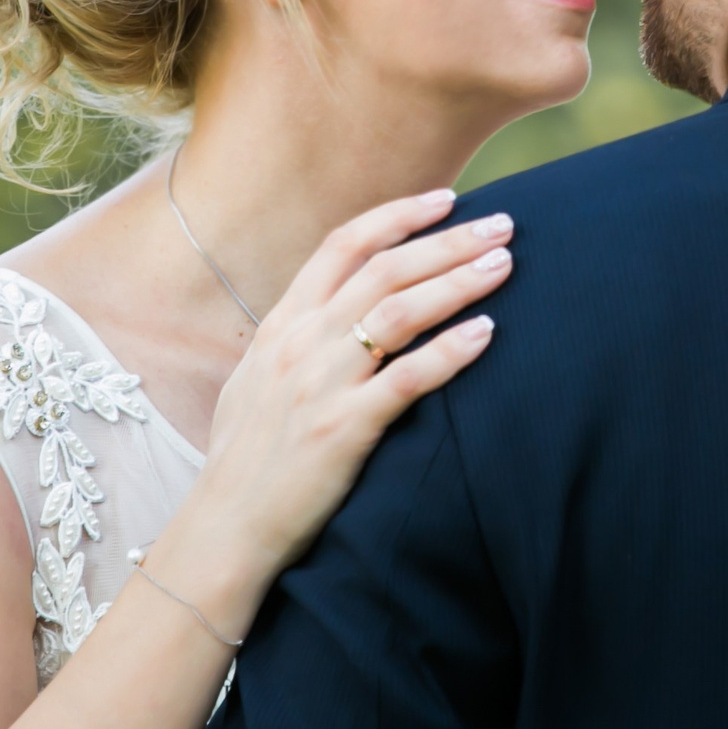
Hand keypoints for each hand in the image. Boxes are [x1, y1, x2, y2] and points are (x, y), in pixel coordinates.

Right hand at [153, 189, 510, 627]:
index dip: (398, 216)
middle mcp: (300, 343)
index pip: (343, 245)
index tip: (447, 199)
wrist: (223, 529)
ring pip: (400, 311)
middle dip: (447, 240)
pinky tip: (487, 332)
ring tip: (504, 264)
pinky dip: (450, 350)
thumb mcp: (257, 382)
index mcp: (280, 326)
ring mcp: (320, 384)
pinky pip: (406, 378)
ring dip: (458, 281)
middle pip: (384, 269)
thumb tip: (332, 315)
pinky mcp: (342, 430)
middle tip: (501, 224)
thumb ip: (294, 342)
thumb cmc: (246, 461)